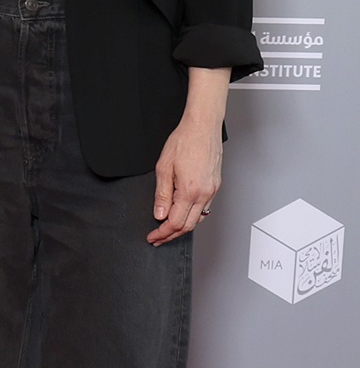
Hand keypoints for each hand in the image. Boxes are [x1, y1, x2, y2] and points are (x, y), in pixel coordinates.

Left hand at [147, 114, 221, 244]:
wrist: (202, 128)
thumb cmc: (183, 142)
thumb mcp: (163, 168)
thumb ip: (162, 195)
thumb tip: (160, 214)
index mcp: (190, 191)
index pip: (175, 223)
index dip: (162, 233)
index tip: (153, 237)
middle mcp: (205, 194)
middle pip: (188, 226)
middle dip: (171, 235)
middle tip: (157, 238)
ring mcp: (212, 191)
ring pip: (198, 219)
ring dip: (182, 227)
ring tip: (167, 230)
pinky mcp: (215, 186)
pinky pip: (204, 209)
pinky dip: (192, 216)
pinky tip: (182, 215)